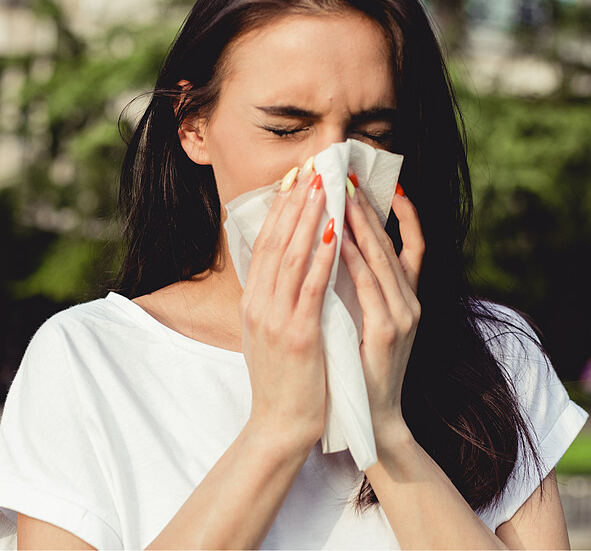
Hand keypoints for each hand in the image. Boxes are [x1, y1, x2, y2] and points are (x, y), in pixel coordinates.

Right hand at [240, 165, 336, 449]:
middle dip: (296, 201)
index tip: (297, 178)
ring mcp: (276, 319)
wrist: (280, 426)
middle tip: (313, 167)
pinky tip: (334, 232)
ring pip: (292, 256)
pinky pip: (311, 287)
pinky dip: (322, 257)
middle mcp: (259, 305)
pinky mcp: (298, 335)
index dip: (281, 208)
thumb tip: (287, 266)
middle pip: (275, 241)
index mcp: (254, 302)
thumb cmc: (284, 380)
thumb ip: (277, 299)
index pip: (265, 243)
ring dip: (310, 217)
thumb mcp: (270, 332)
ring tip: (325, 186)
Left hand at [340, 183, 424, 435]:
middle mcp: (411, 302)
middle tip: (350, 177)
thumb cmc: (362, 368)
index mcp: (407, 298)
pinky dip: (355, 260)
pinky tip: (339, 240)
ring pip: (383, 259)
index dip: (404, 214)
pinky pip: (370, 287)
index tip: (386, 184)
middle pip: (394, 244)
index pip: (411, 245)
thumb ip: (363, 290)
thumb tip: (343, 251)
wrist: (373, 417)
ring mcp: (403, 316)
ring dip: (362, 225)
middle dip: (370, 208)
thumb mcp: (367, 321)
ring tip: (344, 196)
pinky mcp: (388, 331)